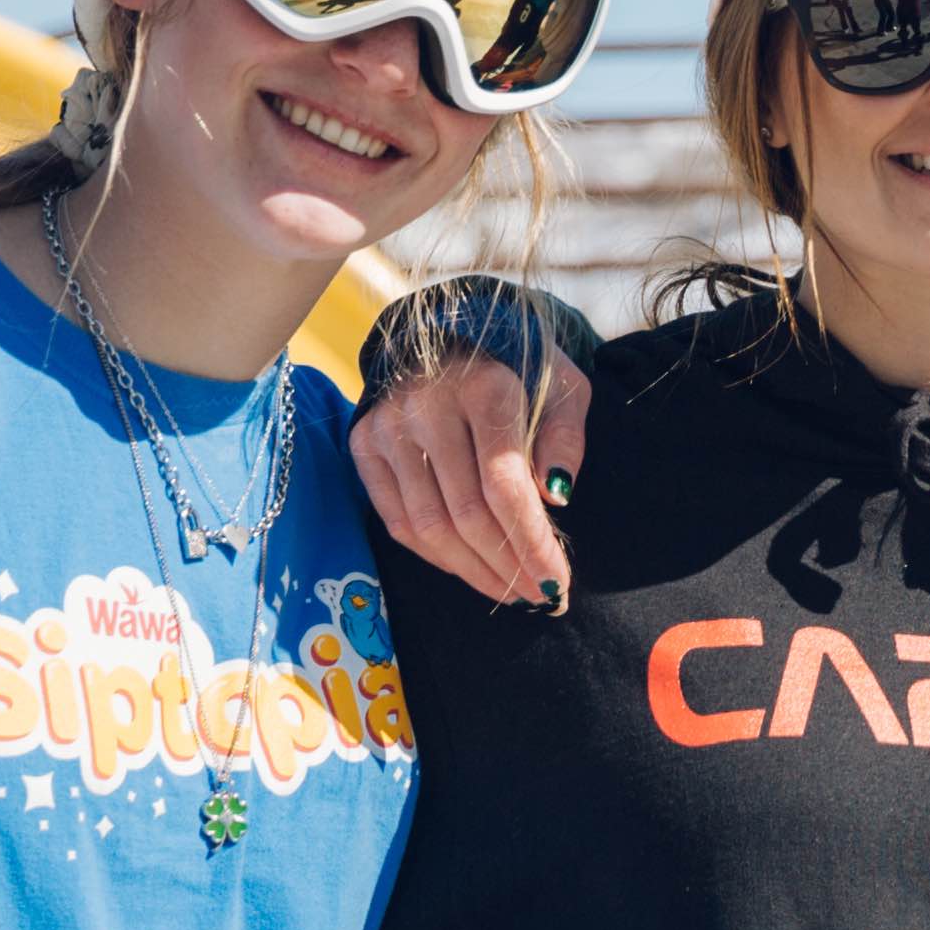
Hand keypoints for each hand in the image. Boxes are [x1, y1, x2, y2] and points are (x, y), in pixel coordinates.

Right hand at [351, 342, 591, 609]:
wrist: (451, 333)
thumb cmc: (521, 368)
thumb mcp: (564, 387)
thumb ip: (566, 439)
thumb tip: (555, 498)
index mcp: (484, 388)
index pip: (504, 486)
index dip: (530, 543)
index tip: (557, 582)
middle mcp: (427, 406)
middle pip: (465, 514)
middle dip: (506, 567)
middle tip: (539, 596)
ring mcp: (388, 427)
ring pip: (428, 526)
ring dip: (473, 571)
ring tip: (509, 591)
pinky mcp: (363, 444)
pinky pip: (397, 521)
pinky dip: (436, 555)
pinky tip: (470, 567)